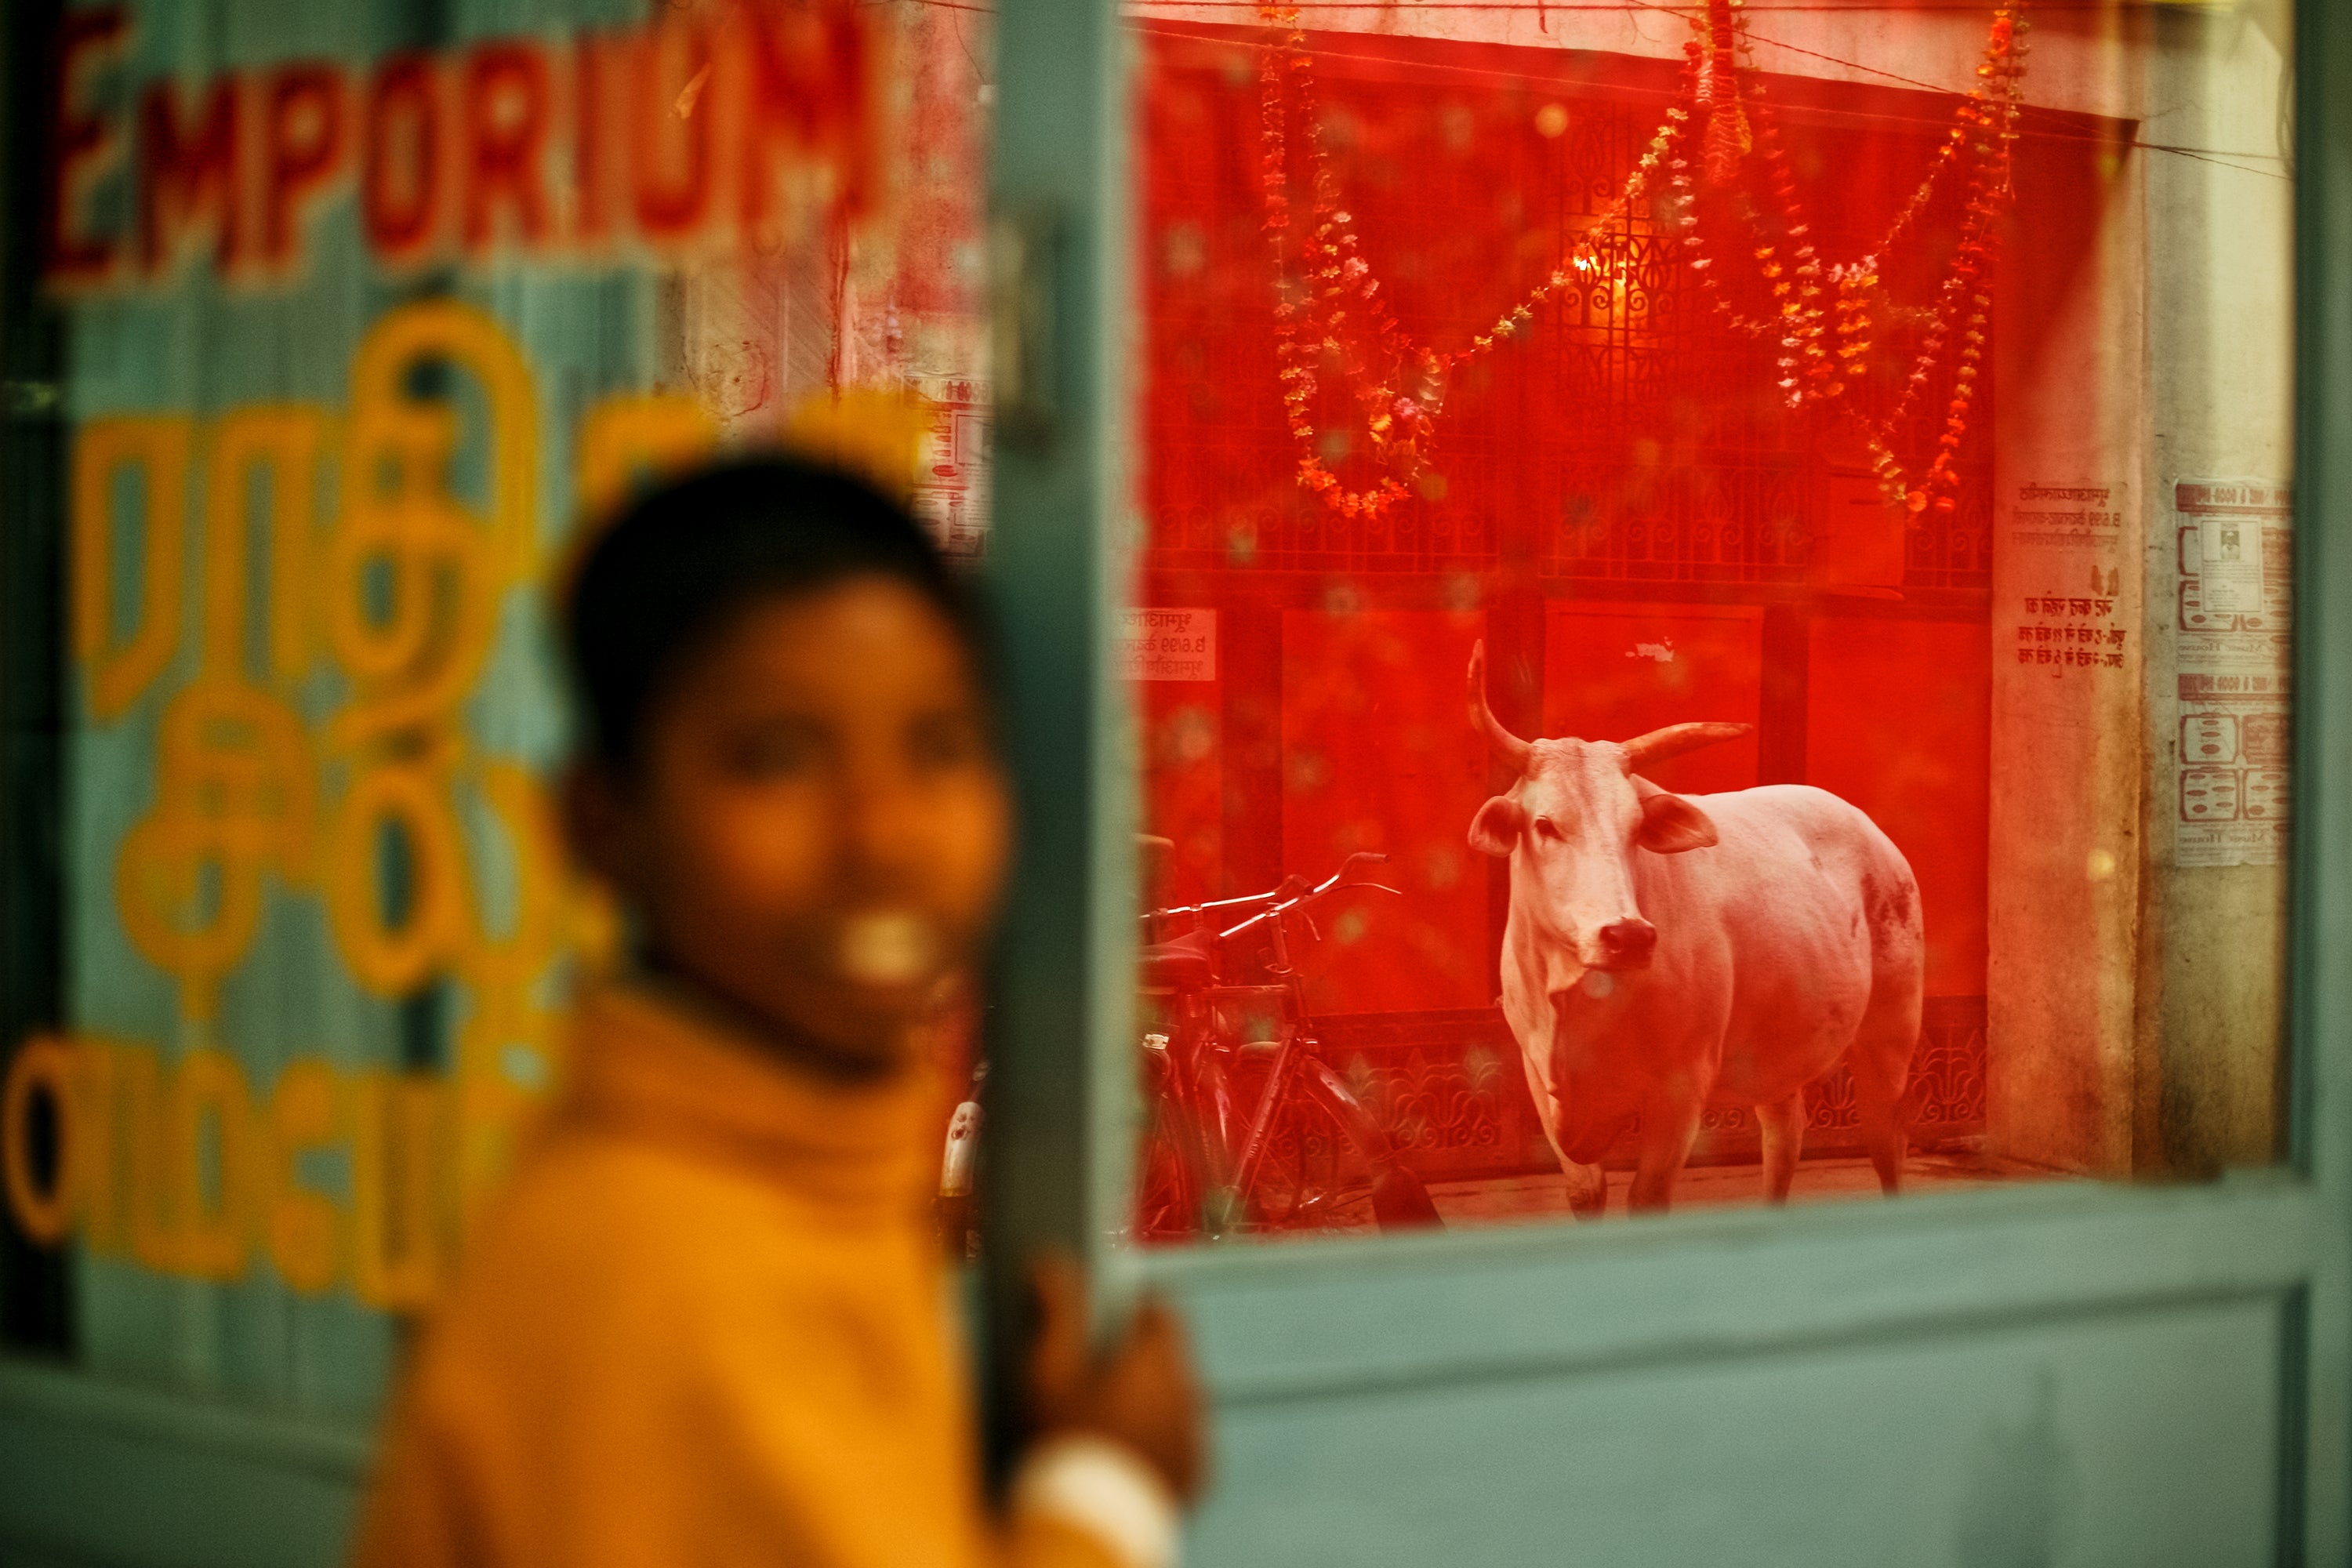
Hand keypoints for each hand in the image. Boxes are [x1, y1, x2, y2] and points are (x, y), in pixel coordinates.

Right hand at [1025, 1253, 1206, 1504]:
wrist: (1091, 1526)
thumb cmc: (1067, 1442)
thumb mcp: (1049, 1371)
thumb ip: (1057, 1311)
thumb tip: (1051, 1261)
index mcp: (1159, 1358)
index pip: (1161, 1307)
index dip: (1133, 1304)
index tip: (1108, 1313)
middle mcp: (1190, 1392)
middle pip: (1169, 1355)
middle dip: (1138, 1355)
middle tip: (1095, 1372)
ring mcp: (1198, 1436)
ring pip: (1177, 1399)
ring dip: (1150, 1400)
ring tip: (1105, 1417)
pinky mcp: (1198, 1475)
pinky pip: (1181, 1442)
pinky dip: (1160, 1440)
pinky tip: (1123, 1451)